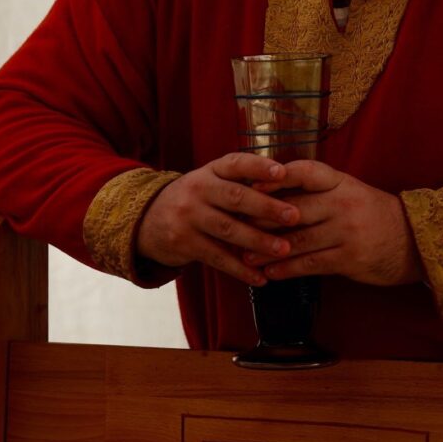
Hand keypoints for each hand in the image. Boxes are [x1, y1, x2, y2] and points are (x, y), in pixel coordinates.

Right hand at [135, 153, 300, 285]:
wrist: (147, 218)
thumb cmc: (198, 198)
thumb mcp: (212, 180)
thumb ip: (241, 183)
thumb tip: (288, 188)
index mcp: (211, 170)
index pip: (236, 163)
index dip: (259, 167)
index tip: (283, 172)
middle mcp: (199, 189)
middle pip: (235, 197)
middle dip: (267, 207)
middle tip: (294, 216)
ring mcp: (189, 216)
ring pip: (228, 229)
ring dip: (258, 241)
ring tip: (284, 249)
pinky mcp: (183, 243)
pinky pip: (216, 257)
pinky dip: (240, 269)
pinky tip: (260, 278)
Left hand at [242, 160, 423, 286]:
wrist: (413, 240)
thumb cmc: (373, 214)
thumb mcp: (350, 192)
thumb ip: (318, 192)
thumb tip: (275, 193)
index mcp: (341, 182)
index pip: (306, 172)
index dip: (278, 177)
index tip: (251, 183)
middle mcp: (343, 203)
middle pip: (294, 208)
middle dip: (262, 219)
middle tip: (235, 226)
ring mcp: (347, 231)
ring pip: (298, 239)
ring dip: (267, 250)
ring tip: (244, 256)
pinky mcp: (349, 258)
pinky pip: (311, 263)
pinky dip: (287, 269)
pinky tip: (270, 273)